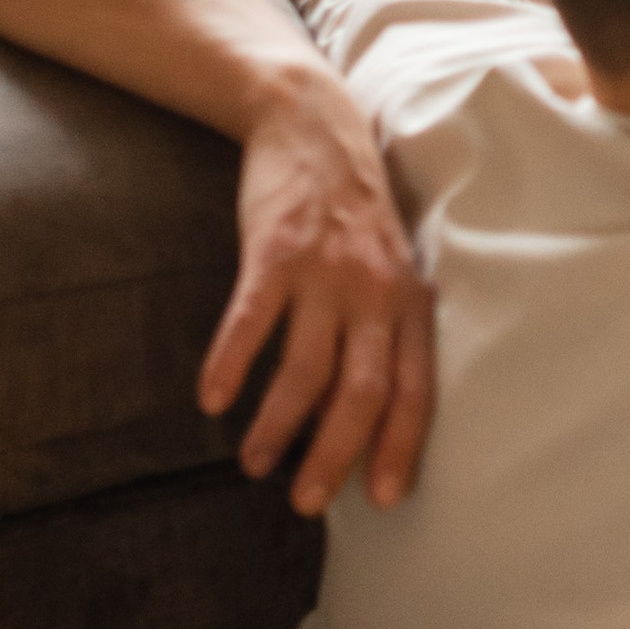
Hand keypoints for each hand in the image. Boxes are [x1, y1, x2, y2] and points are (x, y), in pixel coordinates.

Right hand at [199, 61, 434, 514]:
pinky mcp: (276, 251)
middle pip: (362, 391)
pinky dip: (232, 363)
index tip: (387, 498)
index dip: (402, 446)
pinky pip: (252, 320)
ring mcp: (326, 271)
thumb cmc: (353, 213)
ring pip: (305, 368)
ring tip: (254, 463)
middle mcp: (375, 291)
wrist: (313, 126)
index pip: (415, 389)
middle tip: (307, 502)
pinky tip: (213, 400)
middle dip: (335, 454)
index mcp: (410, 301)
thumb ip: (386, 331)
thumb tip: (370, 414)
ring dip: (277, 424)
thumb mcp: (391, 268)